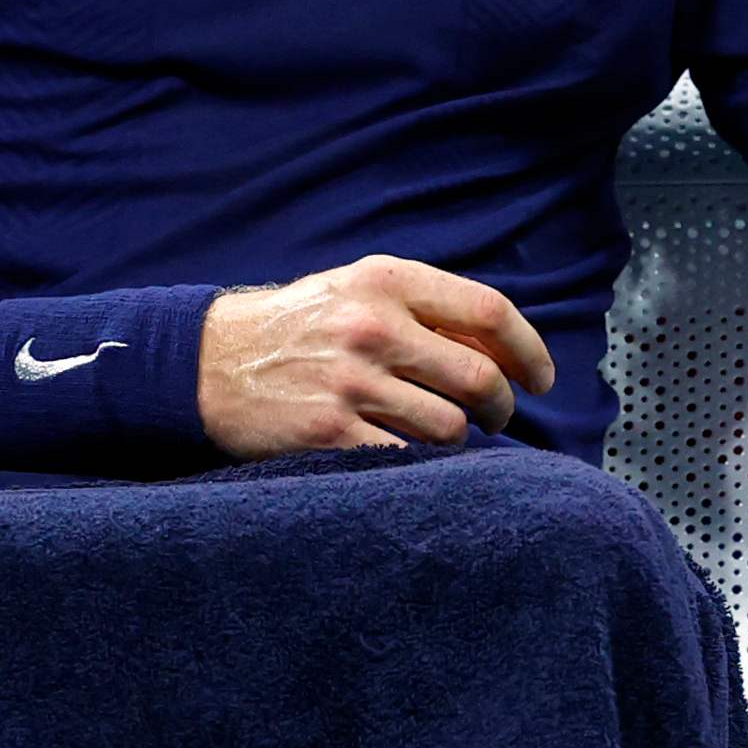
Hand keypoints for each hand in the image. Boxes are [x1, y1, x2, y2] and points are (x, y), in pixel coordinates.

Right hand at [197, 253, 553, 453]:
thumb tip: (501, 349)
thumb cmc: (297, 328)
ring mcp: (350, 382)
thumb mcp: (355, 291)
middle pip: (478, 376)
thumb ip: (422, 309)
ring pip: (450, 426)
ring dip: (459, 439)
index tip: (541, 378)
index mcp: (385, 281)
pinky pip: (406, 460)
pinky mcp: (330, 432)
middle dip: (500, 405)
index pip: (488, 310)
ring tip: (442, 435)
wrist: (207, 362)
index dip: (529, 349)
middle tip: (496, 416)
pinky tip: (411, 459)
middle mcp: (371, 327)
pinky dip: (421, 465)